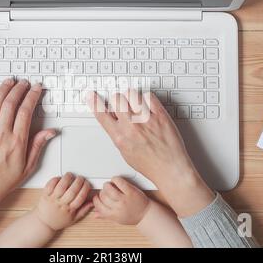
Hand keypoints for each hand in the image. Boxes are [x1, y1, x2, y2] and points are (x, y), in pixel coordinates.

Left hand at [0, 79, 55, 221]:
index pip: (26, 112)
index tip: (36, 89)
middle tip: (24, 83)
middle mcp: (1, 135)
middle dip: (19, 89)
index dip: (32, 97)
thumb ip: (38, 146)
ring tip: (9, 82)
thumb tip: (50, 132)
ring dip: (2, 90)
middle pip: (11, 104)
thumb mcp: (28, 166)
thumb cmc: (4, 181)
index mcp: (17, 142)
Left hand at [34, 173, 92, 230]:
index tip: (87, 184)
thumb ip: (84, 210)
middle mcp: (61, 204)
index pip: (80, 197)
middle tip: (80, 178)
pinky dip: (55, 179)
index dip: (85, 188)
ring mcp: (53, 199)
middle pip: (72, 191)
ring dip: (67, 178)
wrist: (44, 223)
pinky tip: (59, 178)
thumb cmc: (58, 221)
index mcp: (69, 209)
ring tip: (70, 175)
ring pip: (61, 186)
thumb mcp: (73, 219)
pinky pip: (50, 185)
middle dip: (78, 181)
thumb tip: (92, 203)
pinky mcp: (45, 195)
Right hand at [87, 89, 214, 217]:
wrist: (170, 168)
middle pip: (116, 99)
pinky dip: (146, 98)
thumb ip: (118, 135)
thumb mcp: (125, 152)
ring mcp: (146, 119)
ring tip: (136, 105)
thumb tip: (113, 120)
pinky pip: (149, 96)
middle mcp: (131, 126)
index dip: (94, 103)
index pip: (101, 114)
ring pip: (131, 93)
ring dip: (131, 97)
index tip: (92, 96)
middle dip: (117, 100)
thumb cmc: (150, 164)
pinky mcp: (160, 115)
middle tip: (122, 105)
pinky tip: (147, 105)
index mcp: (120, 137)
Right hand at [93, 177, 149, 224]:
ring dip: (107, 185)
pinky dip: (115, 179)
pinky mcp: (131, 191)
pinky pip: (119, 182)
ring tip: (110, 185)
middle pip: (103, 195)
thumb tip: (94, 214)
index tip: (98, 196)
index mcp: (113, 215)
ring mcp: (124, 199)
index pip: (98, 205)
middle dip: (102, 191)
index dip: (96, 199)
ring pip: (108, 188)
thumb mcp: (117, 219)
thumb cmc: (132, 216)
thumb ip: (105, 216)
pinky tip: (116, 181)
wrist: (146, 215)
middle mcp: (118, 207)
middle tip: (105, 190)